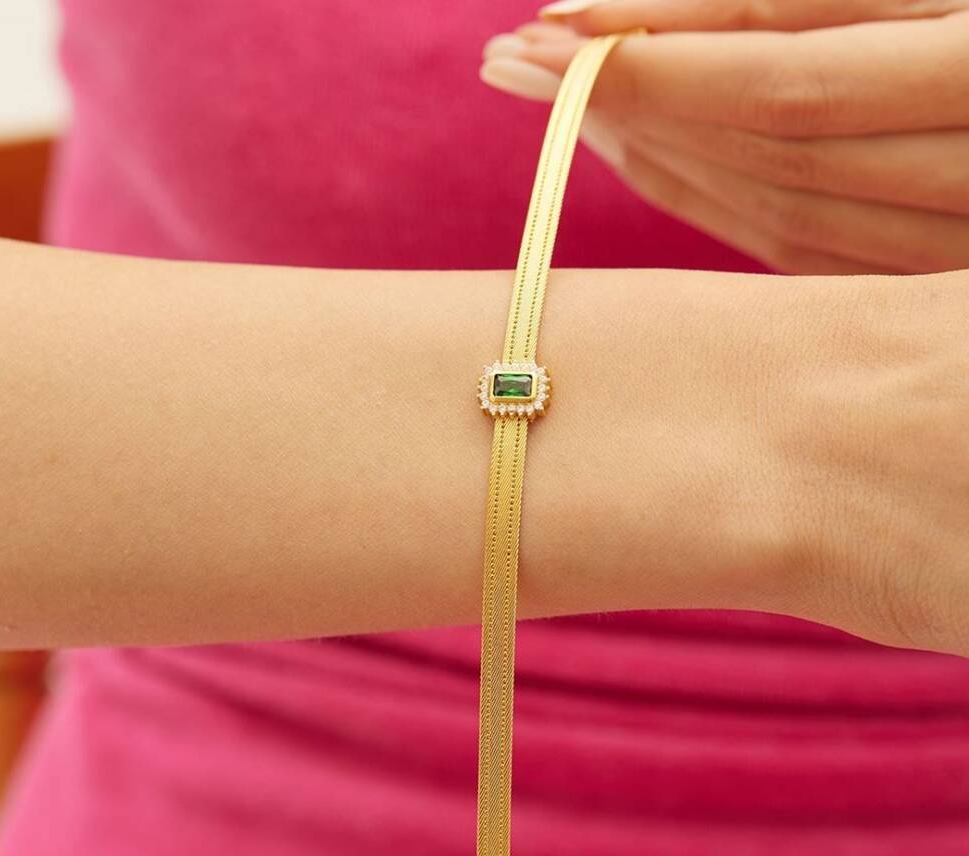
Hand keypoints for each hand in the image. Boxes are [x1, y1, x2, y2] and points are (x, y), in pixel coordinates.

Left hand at [480, 5, 968, 274]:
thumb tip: (679, 19)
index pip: (783, 65)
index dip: (660, 48)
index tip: (553, 26)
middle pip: (761, 140)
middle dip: (629, 99)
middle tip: (510, 64)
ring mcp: (960, 220)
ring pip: (779, 203)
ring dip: (658, 155)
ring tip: (557, 108)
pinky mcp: (941, 254)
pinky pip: (810, 243)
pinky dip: (721, 202)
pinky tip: (651, 163)